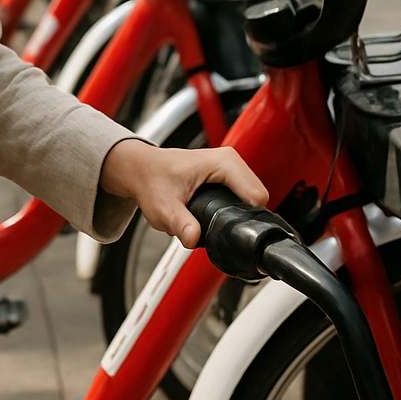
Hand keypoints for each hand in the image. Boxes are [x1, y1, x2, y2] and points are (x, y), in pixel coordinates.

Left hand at [101, 137, 266, 249]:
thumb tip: (194, 238)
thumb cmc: (152, 180)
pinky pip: (244, 199)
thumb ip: (179, 223)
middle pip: (258, 201)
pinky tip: (215, 214)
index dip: (246, 219)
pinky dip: (234, 210)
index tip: (227, 229)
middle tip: (211, 225)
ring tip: (210, 219)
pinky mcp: (231, 177)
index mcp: (223, 163)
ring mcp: (233, 168)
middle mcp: (232, 161)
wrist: (143, 170)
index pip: (256, 197)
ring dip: (236, 215)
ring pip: (252, 201)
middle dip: (238, 219)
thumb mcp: (163, 206)